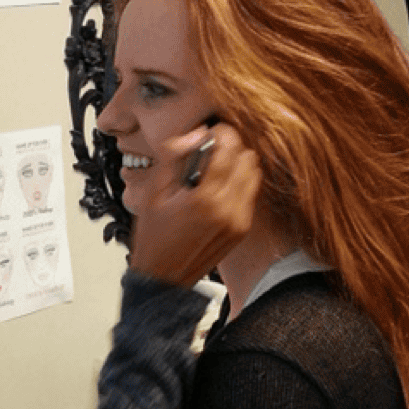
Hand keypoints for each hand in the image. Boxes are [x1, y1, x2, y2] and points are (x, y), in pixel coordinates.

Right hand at [129, 121, 260, 288]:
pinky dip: (239, 183)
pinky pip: (250, 193)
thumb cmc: (154, 238)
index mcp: (205, 199)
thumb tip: (195, 134)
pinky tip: (217, 187)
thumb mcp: (154, 193)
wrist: (163, 277)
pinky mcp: (242, 229)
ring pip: (253, 173)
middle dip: (230, 147)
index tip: (211, 132)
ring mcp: (239, 221)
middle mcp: (228, 210)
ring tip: (214, 167)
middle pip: (246, 158)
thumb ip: (173, 158)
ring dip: (238, 163)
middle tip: (210, 148)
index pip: (228, 149)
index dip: (221, 133)